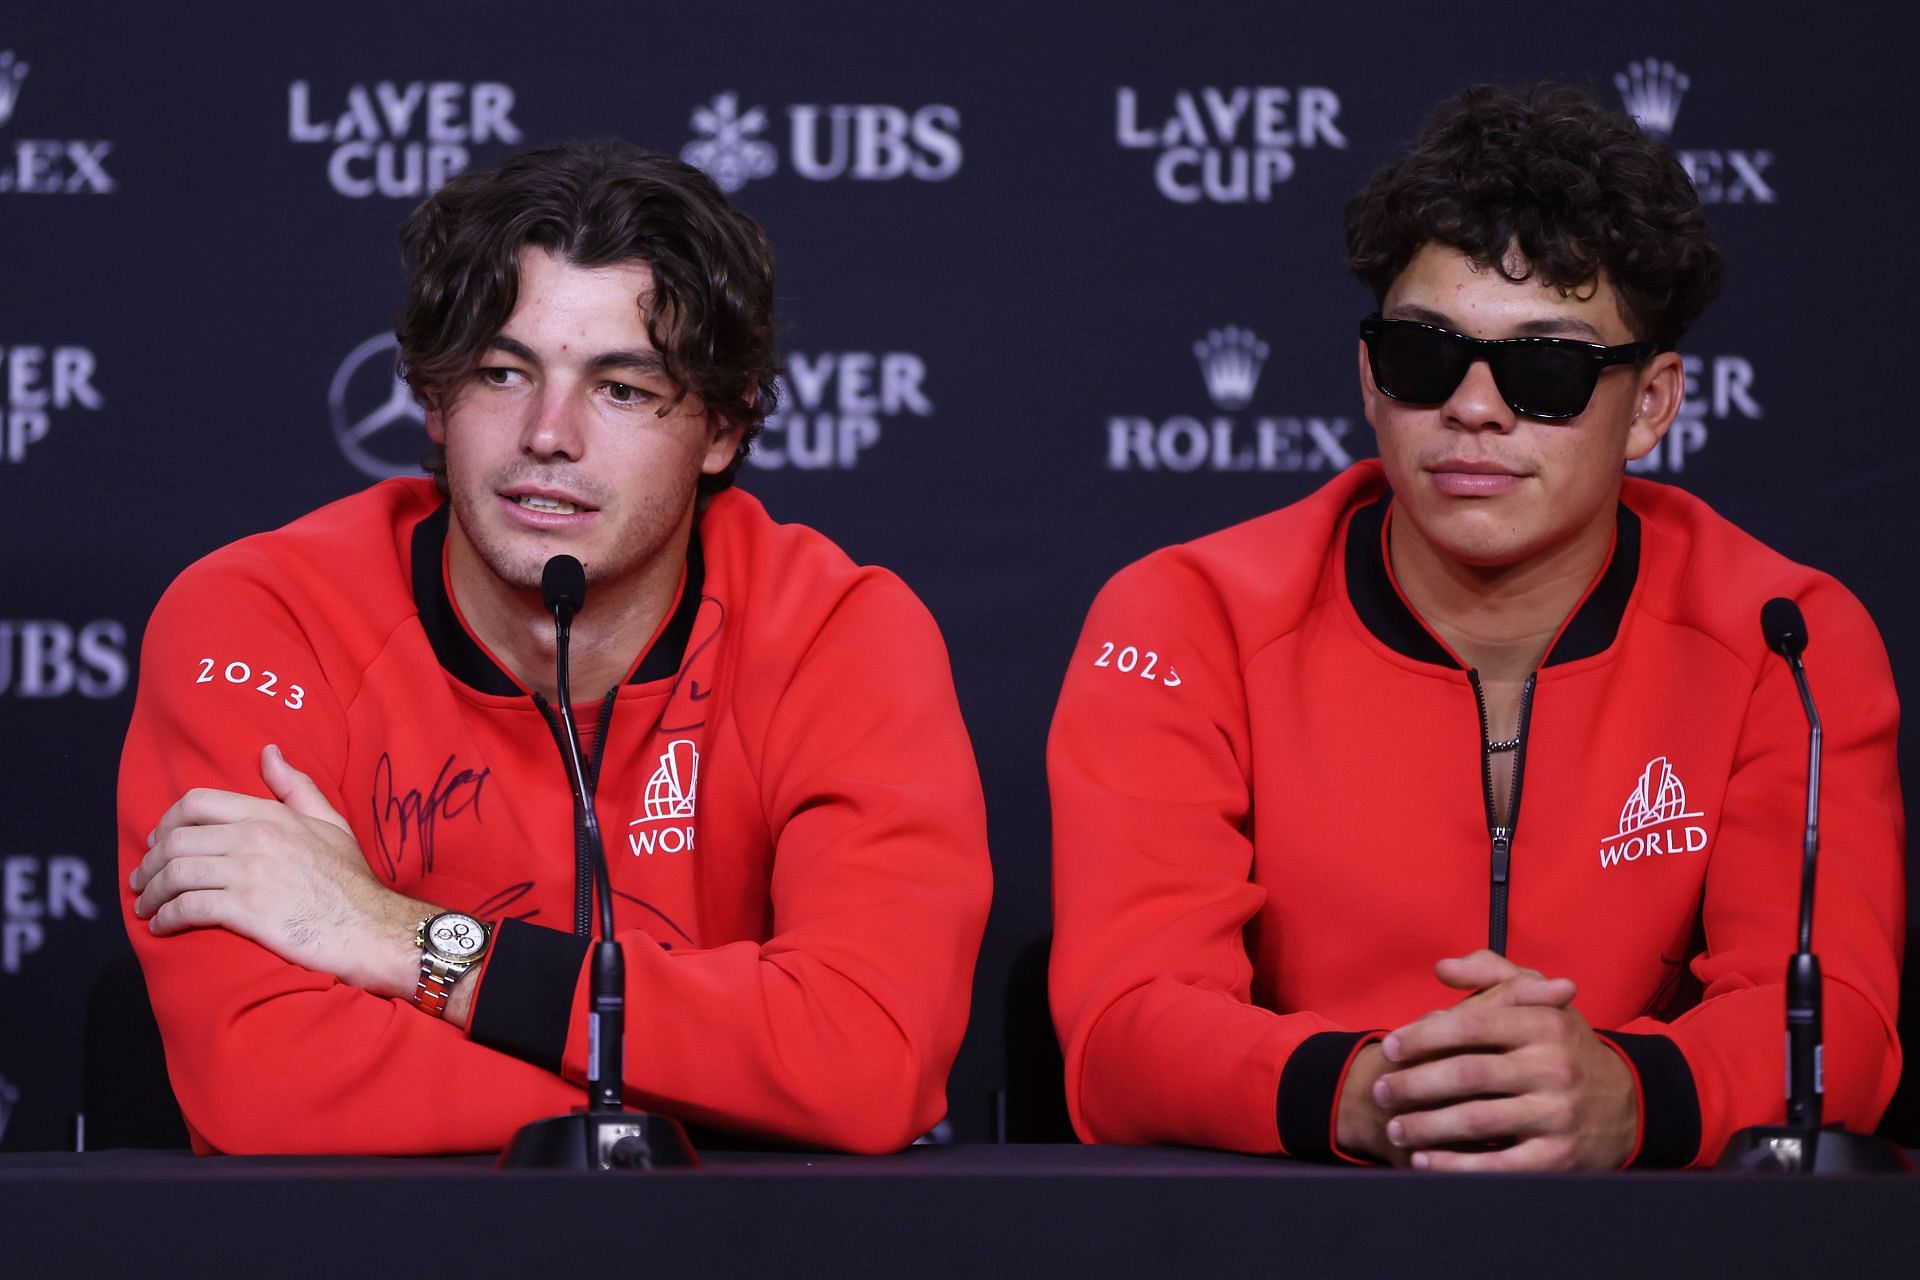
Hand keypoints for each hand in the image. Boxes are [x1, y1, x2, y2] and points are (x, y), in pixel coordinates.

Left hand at [131, 745, 426, 999]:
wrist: (370, 926)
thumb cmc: (351, 881)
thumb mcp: (330, 823)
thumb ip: (296, 787)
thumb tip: (268, 752)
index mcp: (270, 815)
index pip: (197, 803)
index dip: (167, 822)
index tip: (159, 842)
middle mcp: (255, 838)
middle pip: (177, 841)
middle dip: (150, 863)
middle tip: (142, 881)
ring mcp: (250, 873)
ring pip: (176, 874)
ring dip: (151, 893)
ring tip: (146, 907)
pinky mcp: (246, 910)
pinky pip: (188, 907)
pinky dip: (166, 918)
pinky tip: (162, 926)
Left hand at [1334, 952, 1567, 1163]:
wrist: (1628, 1106)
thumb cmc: (1564, 1047)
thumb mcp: (1541, 1001)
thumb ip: (1492, 974)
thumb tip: (1442, 968)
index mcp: (1545, 1024)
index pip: (1472, 1025)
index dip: (1424, 1036)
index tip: (1392, 1047)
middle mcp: (1554, 1067)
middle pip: (1467, 1074)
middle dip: (1414, 1084)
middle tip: (1382, 1090)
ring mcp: (1559, 1115)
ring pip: (1476, 1120)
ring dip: (1426, 1126)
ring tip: (1395, 1127)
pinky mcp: (1559, 1159)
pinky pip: (1498, 1165)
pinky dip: (1456, 1165)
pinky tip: (1425, 1160)